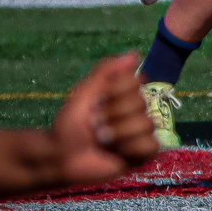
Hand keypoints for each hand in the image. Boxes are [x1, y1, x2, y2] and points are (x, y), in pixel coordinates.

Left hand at [49, 53, 158, 187]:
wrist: (60, 156)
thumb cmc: (70, 125)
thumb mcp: (84, 93)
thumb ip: (106, 72)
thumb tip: (134, 54)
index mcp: (124, 95)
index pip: (135, 81)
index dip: (115, 91)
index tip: (96, 101)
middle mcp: (135, 111)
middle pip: (140, 103)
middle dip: (112, 114)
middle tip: (95, 124)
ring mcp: (139, 133)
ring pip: (146, 124)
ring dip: (118, 132)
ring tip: (101, 139)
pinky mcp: (141, 154)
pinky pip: (151, 145)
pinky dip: (132, 147)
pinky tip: (117, 151)